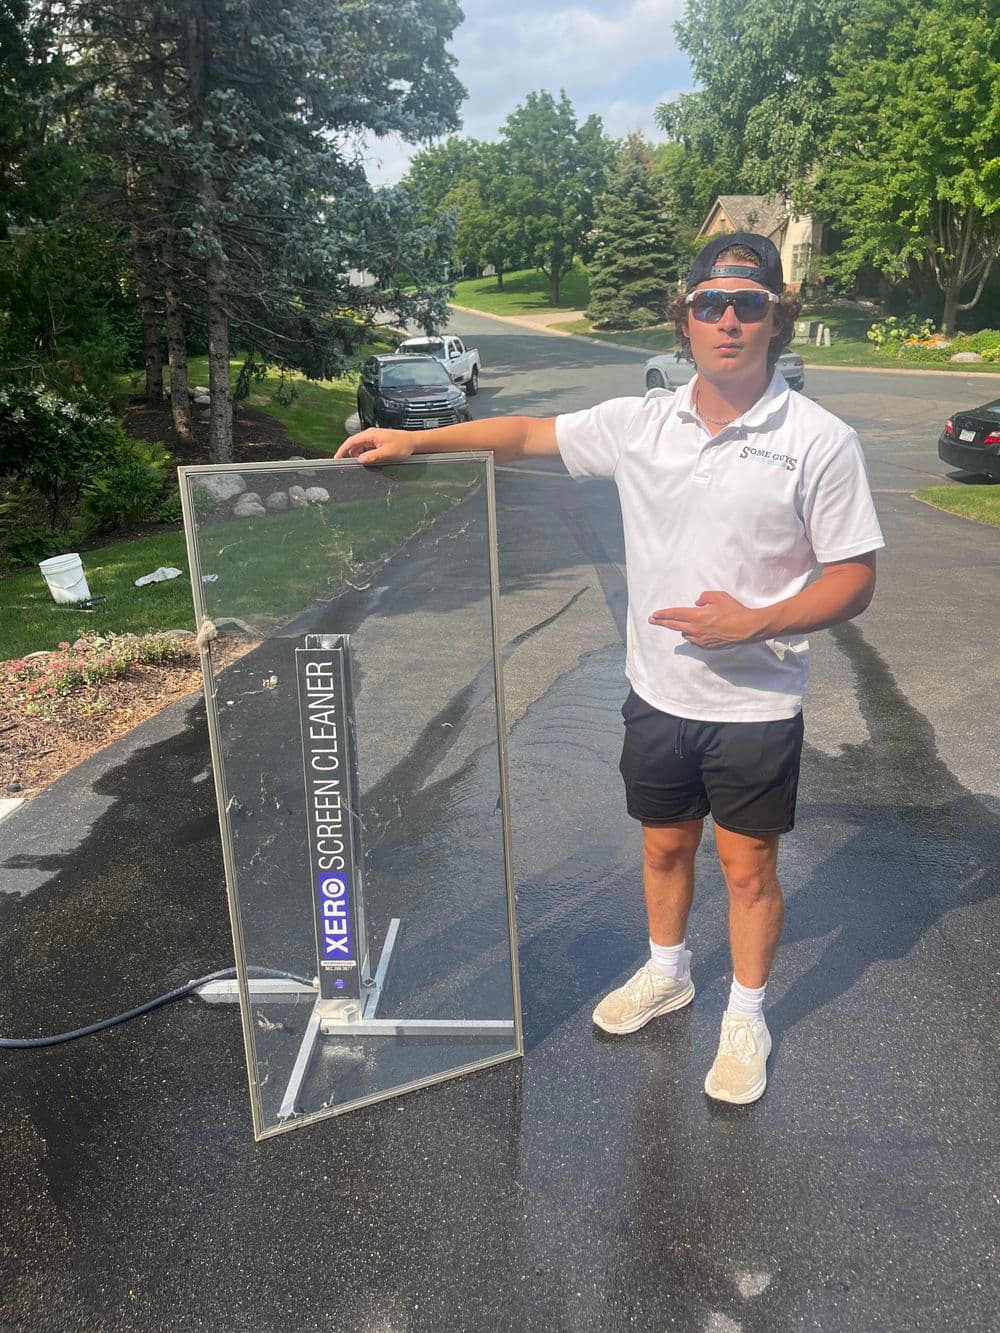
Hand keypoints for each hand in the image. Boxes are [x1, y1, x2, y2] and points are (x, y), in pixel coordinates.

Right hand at [335, 428, 414, 463]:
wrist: (413, 442)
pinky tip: (376, 459)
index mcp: (370, 435)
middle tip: (364, 464)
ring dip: (363, 456)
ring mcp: (373, 439)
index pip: (351, 442)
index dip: (342, 450)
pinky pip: (367, 450)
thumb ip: (372, 456)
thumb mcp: (387, 453)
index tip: (336, 457)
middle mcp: (370, 435)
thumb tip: (361, 459)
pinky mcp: (377, 443)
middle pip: (355, 446)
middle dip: (356, 456)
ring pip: (361, 449)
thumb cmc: (403, 444)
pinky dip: (368, 456)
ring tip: (375, 460)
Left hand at [648, 590, 765, 648]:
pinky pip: (694, 641)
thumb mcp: (719, 596)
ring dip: (681, 628)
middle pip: (674, 626)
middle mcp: (696, 629)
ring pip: (684, 634)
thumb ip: (704, 597)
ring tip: (684, 623)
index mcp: (697, 616)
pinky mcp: (707, 646)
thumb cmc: (734, 611)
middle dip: (661, 622)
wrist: (747, 628)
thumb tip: (696, 603)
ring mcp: (701, 640)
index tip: (654, 615)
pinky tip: (695, 632)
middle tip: (653, 620)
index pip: (674, 614)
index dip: (663, 614)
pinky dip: (692, 635)